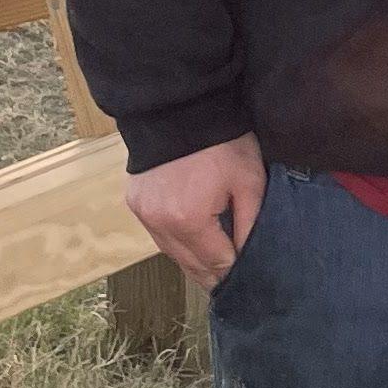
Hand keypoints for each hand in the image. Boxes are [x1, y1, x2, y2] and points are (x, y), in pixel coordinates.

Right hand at [125, 134, 267, 288]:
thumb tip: (250, 261)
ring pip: (173, 254)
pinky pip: (159, 235)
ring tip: (216, 264)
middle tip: (236, 280)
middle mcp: (159, 224)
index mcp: (188, 220)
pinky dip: (177, 240)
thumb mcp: (249, 182)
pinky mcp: (135, 203)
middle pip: (192, 265)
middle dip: (214, 273)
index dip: (237, 272)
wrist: (181, 107)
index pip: (217, 264)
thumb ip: (251, 227)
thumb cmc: (221, 142)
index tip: (252, 277)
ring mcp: (143, 214)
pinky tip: (194, 239)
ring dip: (194, 260)